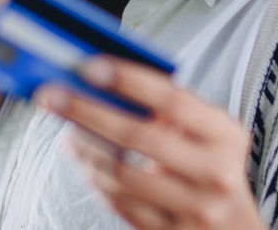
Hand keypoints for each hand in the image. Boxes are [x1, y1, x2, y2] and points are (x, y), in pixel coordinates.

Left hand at [35, 57, 268, 229]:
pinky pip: (120, 202)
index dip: (129, 80)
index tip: (90, 66)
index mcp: (226, 136)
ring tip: (66, 130)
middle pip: (137, 136)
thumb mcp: (210, 134)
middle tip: (51, 95)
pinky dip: (96, 178)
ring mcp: (193, 210)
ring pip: (121, 173)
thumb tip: (105, 81)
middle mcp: (214, 174)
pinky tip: (85, 162)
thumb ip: (172, 109)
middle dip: (87, 112)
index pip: (173, 100)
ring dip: (84, 148)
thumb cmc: (213, 167)